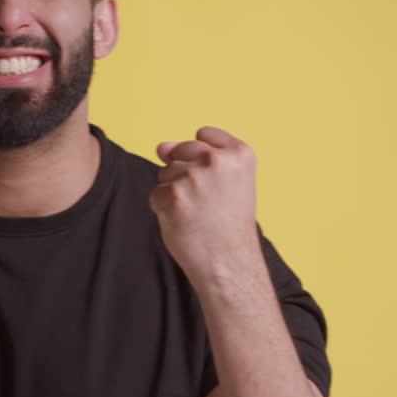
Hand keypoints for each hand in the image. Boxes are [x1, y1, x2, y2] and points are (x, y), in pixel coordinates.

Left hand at [149, 126, 259, 282]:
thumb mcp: (229, 182)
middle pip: (180, 151)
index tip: (216, 181)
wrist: (228, 263)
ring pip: (165, 172)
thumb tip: (160, 147)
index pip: (203, 134)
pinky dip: (163, 208)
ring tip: (197, 214)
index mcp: (240, 154)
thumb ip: (198, 157)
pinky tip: (183, 222)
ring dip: (173, 192)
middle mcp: (217, 160)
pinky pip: (156, 193)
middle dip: (185, 174)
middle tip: (207, 203)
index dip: (202, 157)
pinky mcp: (172, 196)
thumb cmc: (228, 224)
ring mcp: (194, 177)